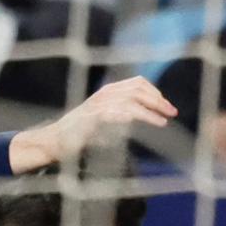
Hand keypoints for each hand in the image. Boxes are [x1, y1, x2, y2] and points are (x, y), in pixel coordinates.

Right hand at [8, 78, 175, 172]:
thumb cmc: (76, 135)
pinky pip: (118, 113)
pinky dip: (134, 116)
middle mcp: (105, 94)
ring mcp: (99, 105)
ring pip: (132, 100)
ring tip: (163, 120)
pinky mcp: (94, 118)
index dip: (155, 92)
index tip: (166, 106)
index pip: (137, 83)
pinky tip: (145, 122)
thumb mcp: (100, 120)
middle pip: (138, 89)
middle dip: (158, 100)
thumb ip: (117, 115)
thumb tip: (135, 118)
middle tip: (172, 113)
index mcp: (107, 92)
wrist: (54, 141)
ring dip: (150, 110)